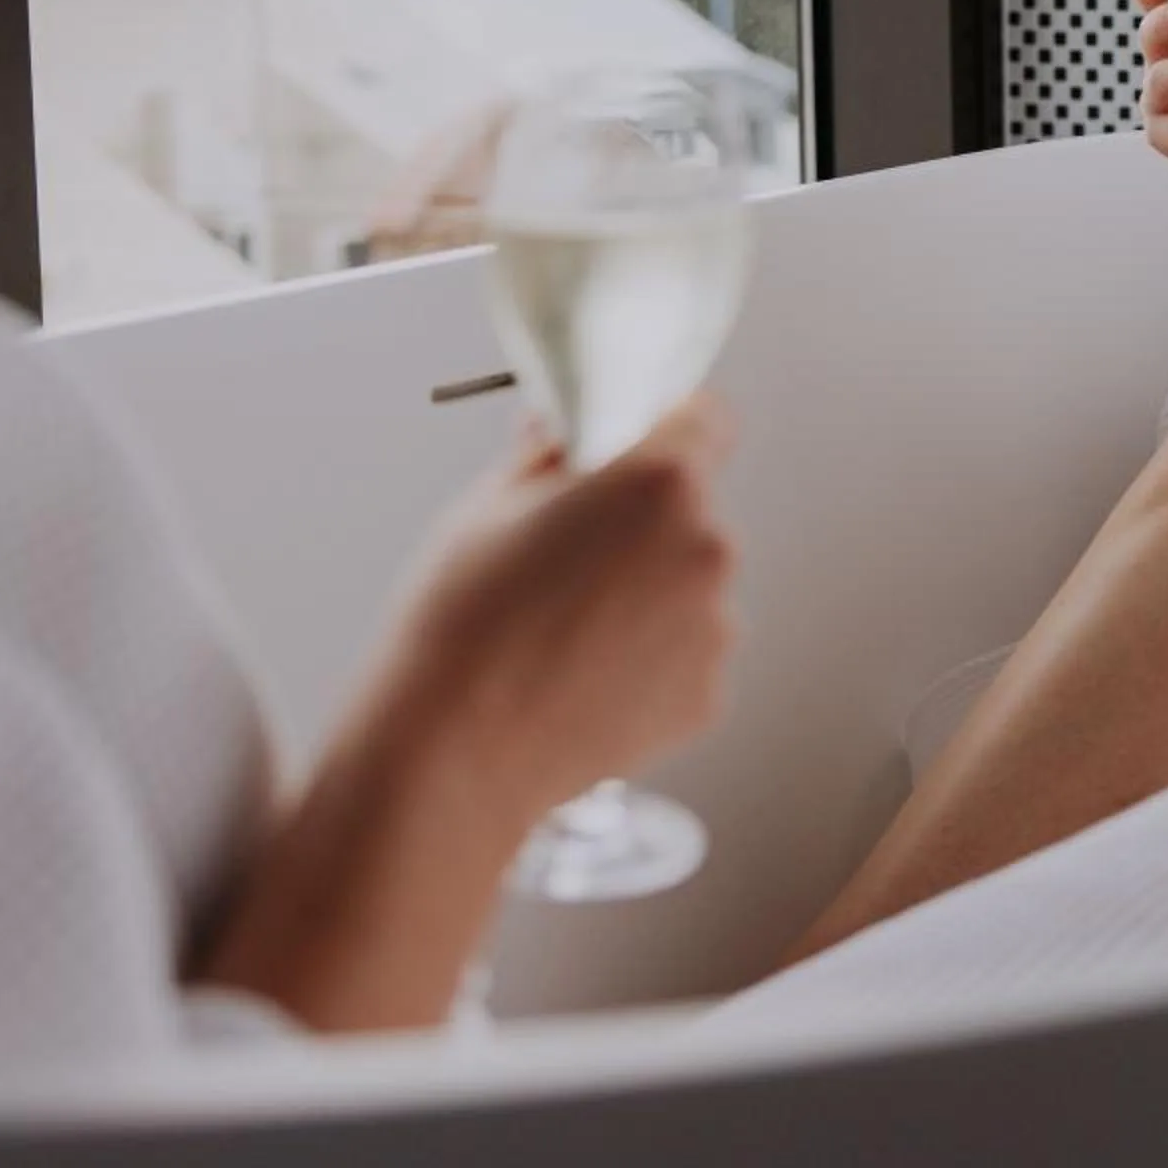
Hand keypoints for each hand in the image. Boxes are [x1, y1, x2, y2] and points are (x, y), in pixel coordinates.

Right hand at [195, 396, 740, 1031]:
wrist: (453, 751)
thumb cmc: (461, 623)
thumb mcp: (488, 503)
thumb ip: (551, 450)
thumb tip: (567, 423)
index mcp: (660, 480)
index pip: (706, 416)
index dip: (666, 428)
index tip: (635, 448)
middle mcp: (707, 546)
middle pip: (691, 508)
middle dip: (641, 520)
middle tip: (567, 554)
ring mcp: (714, 626)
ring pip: (688, 584)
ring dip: (646, 594)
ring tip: (562, 629)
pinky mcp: (707, 693)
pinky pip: (683, 652)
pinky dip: (646, 658)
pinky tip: (579, 674)